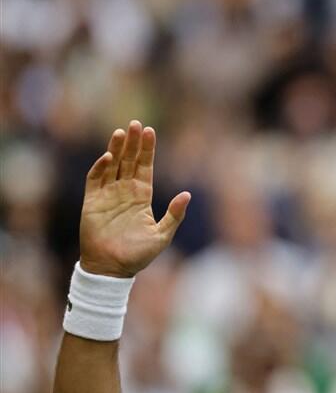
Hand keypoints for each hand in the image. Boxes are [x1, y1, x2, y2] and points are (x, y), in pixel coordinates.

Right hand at [79, 121, 190, 277]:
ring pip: (112, 165)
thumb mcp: (162, 234)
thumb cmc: (138, 254)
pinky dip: (100, 167)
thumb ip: (174, 214)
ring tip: (121, 132)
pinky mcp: (92, 202)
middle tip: (136, 124)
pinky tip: (108, 157)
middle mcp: (124, 191)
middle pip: (129, 161)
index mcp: (142, 196)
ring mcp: (107, 195)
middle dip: (132, 143)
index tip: (150, 131)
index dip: (147, 150)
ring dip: (115, 149)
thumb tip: (187, 194)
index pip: (145, 166)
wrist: (113, 268)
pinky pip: (95, 180)